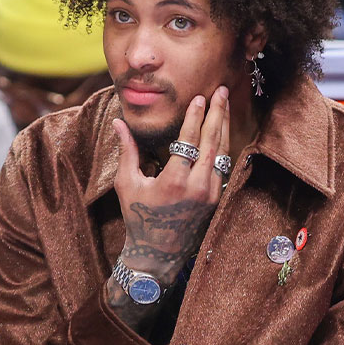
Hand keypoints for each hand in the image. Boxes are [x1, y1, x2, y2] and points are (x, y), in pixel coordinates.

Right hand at [111, 85, 229, 286]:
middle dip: (217, 114)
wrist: (157, 253)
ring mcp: (210, 194)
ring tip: (224, 105)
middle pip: (213, 142)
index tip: (199, 97)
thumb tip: (119, 122)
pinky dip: (224, 146)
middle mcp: (197, 187)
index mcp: (174, 181)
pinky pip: (223, 167)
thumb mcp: (127, 183)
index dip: (195, 116)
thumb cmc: (137, 217)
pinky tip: (223, 131)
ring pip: (223, 154)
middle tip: (221, 91)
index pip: (190, 140)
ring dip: (224, 127)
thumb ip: (127, 150)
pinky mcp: (215, 199)